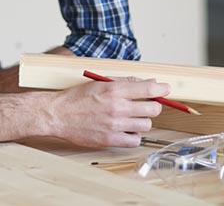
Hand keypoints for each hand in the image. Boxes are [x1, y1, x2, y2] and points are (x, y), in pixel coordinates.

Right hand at [43, 79, 168, 147]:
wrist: (57, 114)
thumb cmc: (77, 98)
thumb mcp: (100, 83)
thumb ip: (124, 83)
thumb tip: (146, 83)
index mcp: (114, 90)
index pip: (148, 88)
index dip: (161, 88)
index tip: (166, 89)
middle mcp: (117, 107)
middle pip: (153, 108)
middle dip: (153, 105)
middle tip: (146, 105)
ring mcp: (115, 125)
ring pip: (146, 125)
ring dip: (143, 121)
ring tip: (132, 118)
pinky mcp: (110, 139)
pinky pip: (135, 140)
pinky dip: (134, 136)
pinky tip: (126, 130)